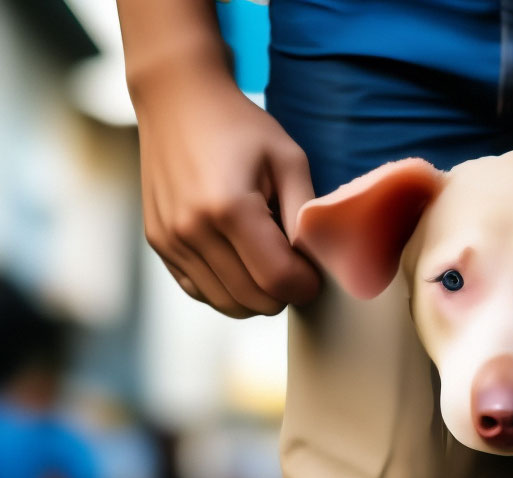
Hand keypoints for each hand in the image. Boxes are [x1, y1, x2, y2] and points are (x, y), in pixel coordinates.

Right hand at [133, 68, 320, 317]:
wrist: (177, 100)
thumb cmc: (240, 128)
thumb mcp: (289, 161)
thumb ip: (306, 218)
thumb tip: (317, 266)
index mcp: (230, 209)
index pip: (279, 281)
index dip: (306, 284)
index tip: (311, 267)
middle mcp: (192, 230)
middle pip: (256, 301)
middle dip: (284, 291)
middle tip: (291, 261)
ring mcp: (170, 241)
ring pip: (230, 305)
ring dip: (257, 294)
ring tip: (264, 256)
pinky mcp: (159, 245)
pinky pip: (204, 293)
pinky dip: (228, 288)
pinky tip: (238, 258)